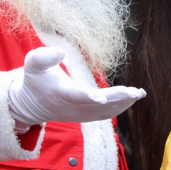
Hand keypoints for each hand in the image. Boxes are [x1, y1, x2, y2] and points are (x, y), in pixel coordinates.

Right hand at [8, 47, 145, 128]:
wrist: (32, 105)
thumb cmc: (35, 80)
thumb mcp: (32, 64)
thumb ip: (43, 56)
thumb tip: (61, 52)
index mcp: (60, 93)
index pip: (76, 96)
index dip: (89, 97)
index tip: (102, 97)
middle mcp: (72, 107)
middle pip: (98, 105)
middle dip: (118, 98)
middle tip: (135, 92)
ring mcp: (80, 115)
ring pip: (105, 112)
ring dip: (123, 103)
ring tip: (139, 93)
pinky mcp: (86, 117)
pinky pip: (106, 115)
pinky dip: (120, 107)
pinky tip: (133, 97)